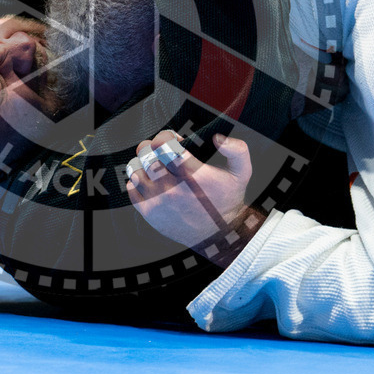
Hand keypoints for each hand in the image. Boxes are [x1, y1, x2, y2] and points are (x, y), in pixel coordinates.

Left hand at [126, 131, 265, 263]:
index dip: (165, 136)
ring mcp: (158, 201)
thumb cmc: (228, 201)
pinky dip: (137, 181)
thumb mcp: (242, 173)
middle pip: (145, 155)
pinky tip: (150, 182)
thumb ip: (237, 150)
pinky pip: (131, 189)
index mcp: (192, 174)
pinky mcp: (149, 214)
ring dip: (143, 163)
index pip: (163, 144)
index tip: (172, 140)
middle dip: (151, 147)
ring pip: (135, 170)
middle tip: (160, 151)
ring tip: (154, 165)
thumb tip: (217, 138)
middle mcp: (172, 188)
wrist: (219, 236)